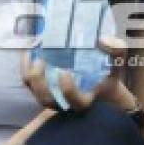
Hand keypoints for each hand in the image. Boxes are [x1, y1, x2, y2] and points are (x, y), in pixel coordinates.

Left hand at [21, 36, 138, 113]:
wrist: (101, 91)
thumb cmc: (108, 79)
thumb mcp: (117, 66)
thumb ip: (117, 52)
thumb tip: (103, 41)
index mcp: (85, 101)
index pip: (75, 102)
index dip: (68, 90)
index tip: (65, 72)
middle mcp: (65, 103)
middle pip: (47, 100)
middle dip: (40, 82)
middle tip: (42, 62)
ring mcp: (54, 98)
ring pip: (36, 93)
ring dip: (30, 76)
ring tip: (31, 55)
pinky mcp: (45, 89)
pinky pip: (30, 84)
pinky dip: (26, 69)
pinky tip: (27, 52)